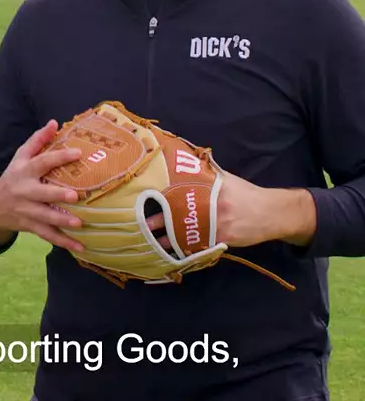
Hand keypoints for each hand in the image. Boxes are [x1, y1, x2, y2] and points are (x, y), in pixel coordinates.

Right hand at [0, 120, 85, 252]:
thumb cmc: (14, 176)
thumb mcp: (21, 156)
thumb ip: (38, 140)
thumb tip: (54, 122)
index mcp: (25, 171)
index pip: (42, 161)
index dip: (59, 157)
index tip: (77, 153)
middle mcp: (25, 191)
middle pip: (42, 193)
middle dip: (57, 195)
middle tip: (75, 196)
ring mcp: (27, 211)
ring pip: (45, 217)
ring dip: (61, 221)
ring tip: (79, 223)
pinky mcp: (30, 226)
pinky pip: (48, 235)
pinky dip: (63, 242)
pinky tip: (80, 246)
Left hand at [145, 172, 316, 248]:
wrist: (271, 212)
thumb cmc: (244, 193)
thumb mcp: (224, 178)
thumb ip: (204, 173)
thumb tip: (183, 160)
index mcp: (210, 186)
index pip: (182, 190)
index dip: (164, 196)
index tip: (147, 198)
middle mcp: (212, 204)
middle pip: (181, 213)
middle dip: (161, 220)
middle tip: (143, 225)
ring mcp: (217, 223)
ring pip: (188, 232)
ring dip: (169, 239)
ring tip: (152, 243)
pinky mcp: (223, 239)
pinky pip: (201, 245)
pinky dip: (187, 250)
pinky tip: (174, 253)